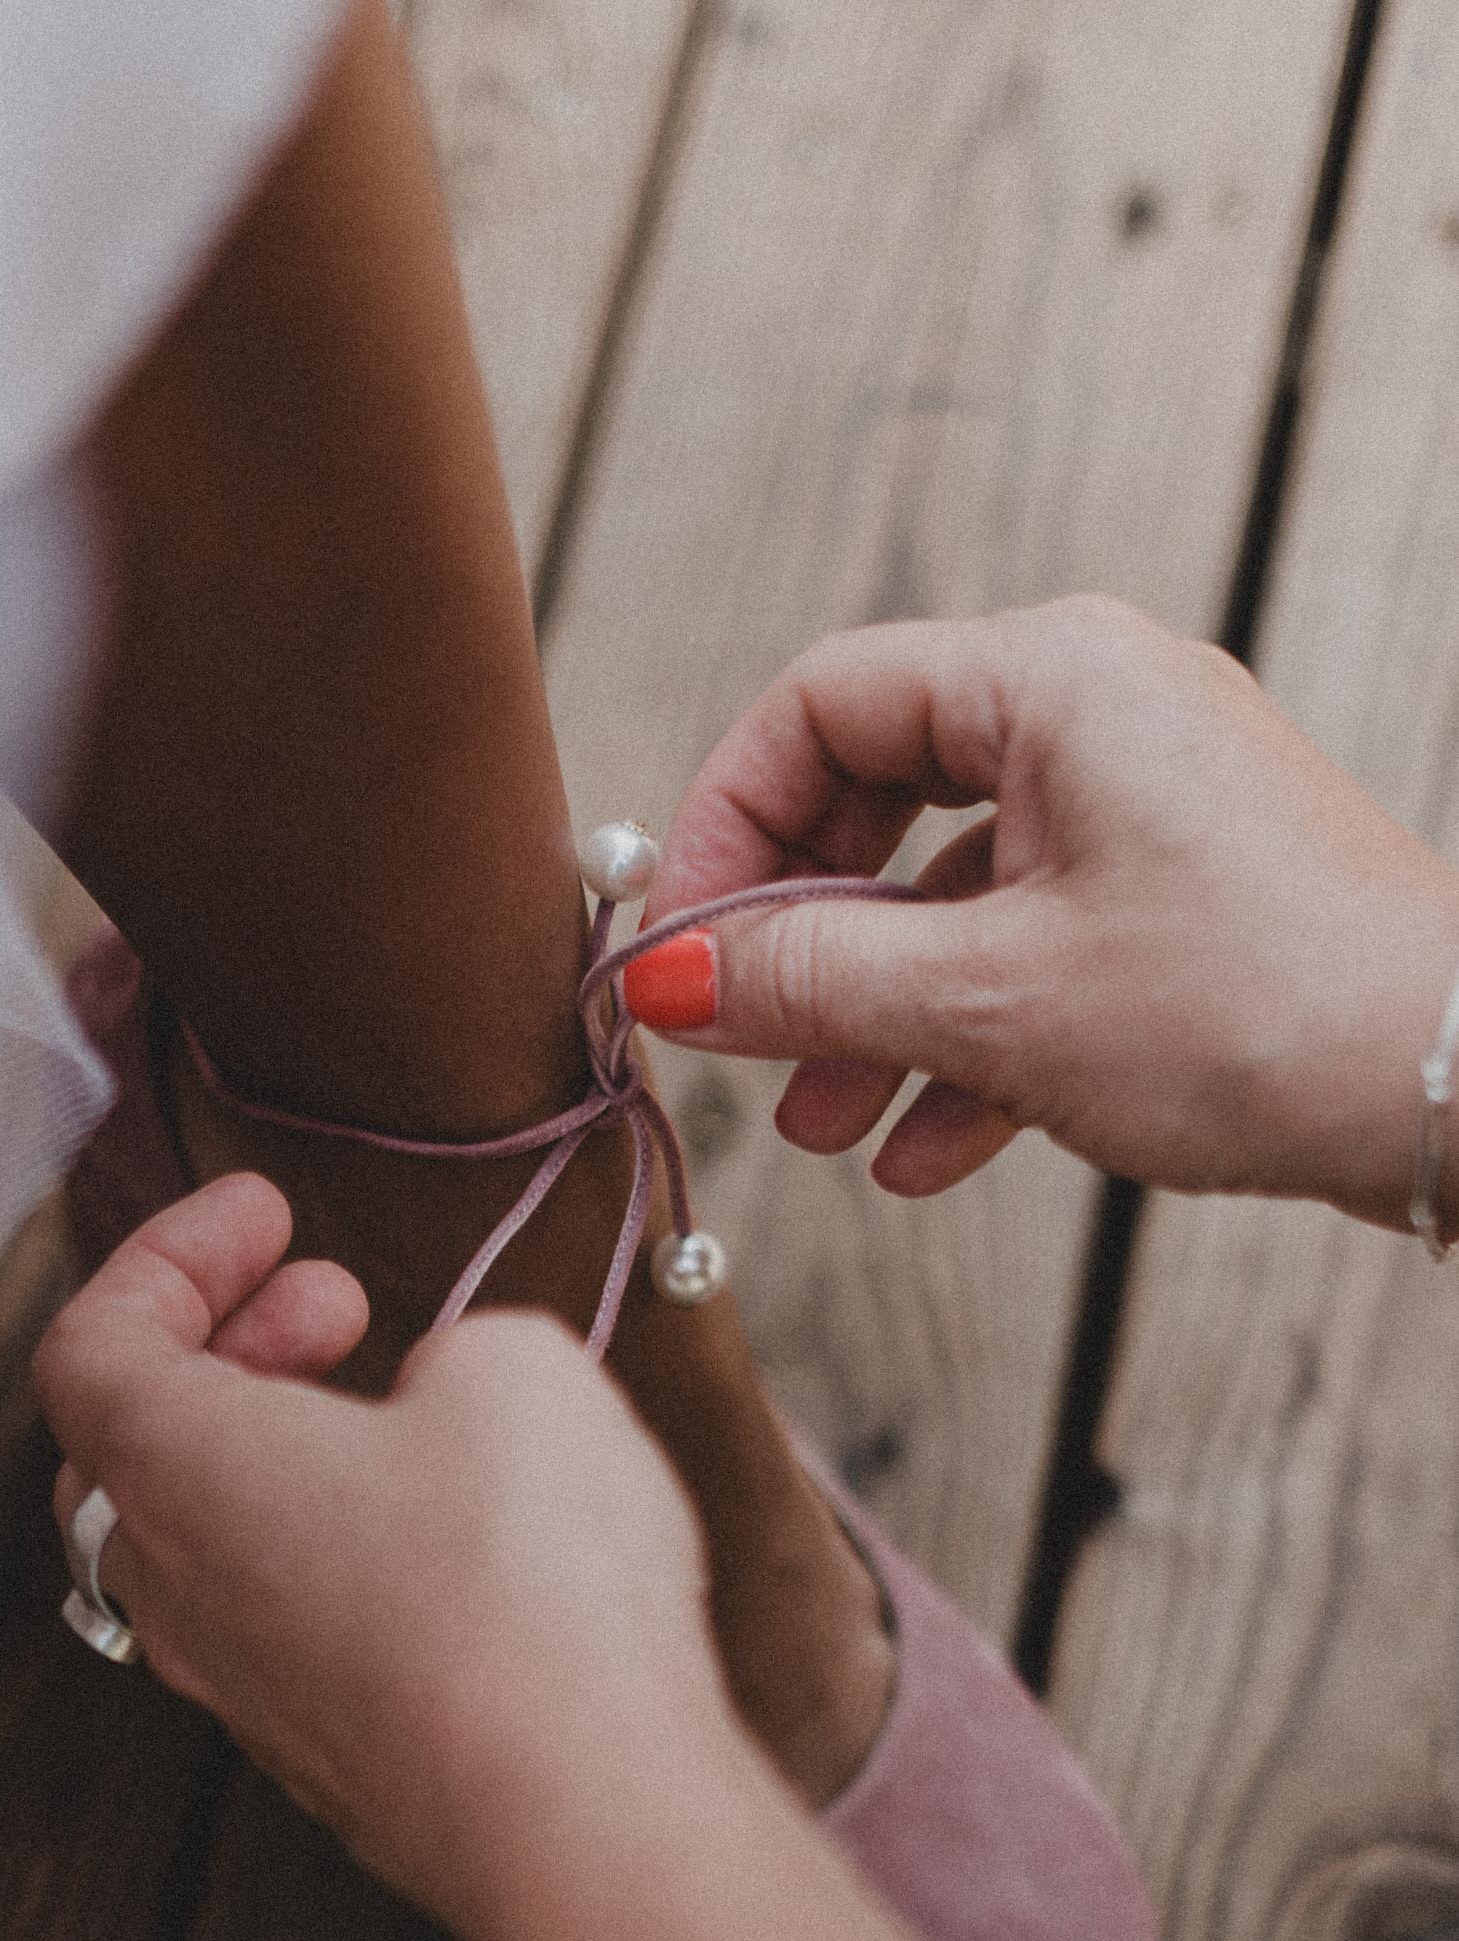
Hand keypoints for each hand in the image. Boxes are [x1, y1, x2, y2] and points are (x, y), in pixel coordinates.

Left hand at [33, 1174, 746, 1940]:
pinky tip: (456, 1544)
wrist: (581, 1815)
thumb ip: (461, 1353)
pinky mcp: (329, 1765)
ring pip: (211, 1553)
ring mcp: (250, 1695)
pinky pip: (294, 1636)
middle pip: (132, 1453)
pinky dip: (340, 1557)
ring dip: (286, 1458)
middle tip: (330, 1297)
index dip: (165, 1259)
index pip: (90, 1348)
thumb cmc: (525, 1586)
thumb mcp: (513, 1371)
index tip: (264, 1213)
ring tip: (407, 1411)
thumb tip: (453, 1402)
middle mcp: (179, 1593)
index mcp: (175, 1472)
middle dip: (227, 1350)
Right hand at [633, 596, 1458, 1225]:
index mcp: (1051, 680)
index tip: (678, 951)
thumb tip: (668, 977)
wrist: (1451, 1087)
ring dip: (872, 1019)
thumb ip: (810, 981)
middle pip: (876, 802)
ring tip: (823, 1131)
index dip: (726, 826)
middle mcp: (1098, 717)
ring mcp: (1145, 811)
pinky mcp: (1179, 903)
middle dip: (800, 943)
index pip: (820, 706)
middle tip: (741, 1044)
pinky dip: (964, 1046)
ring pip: (950, 897)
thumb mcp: (990, 1002)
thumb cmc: (1249, 1011)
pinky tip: (926, 1153)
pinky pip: (1029, 954)